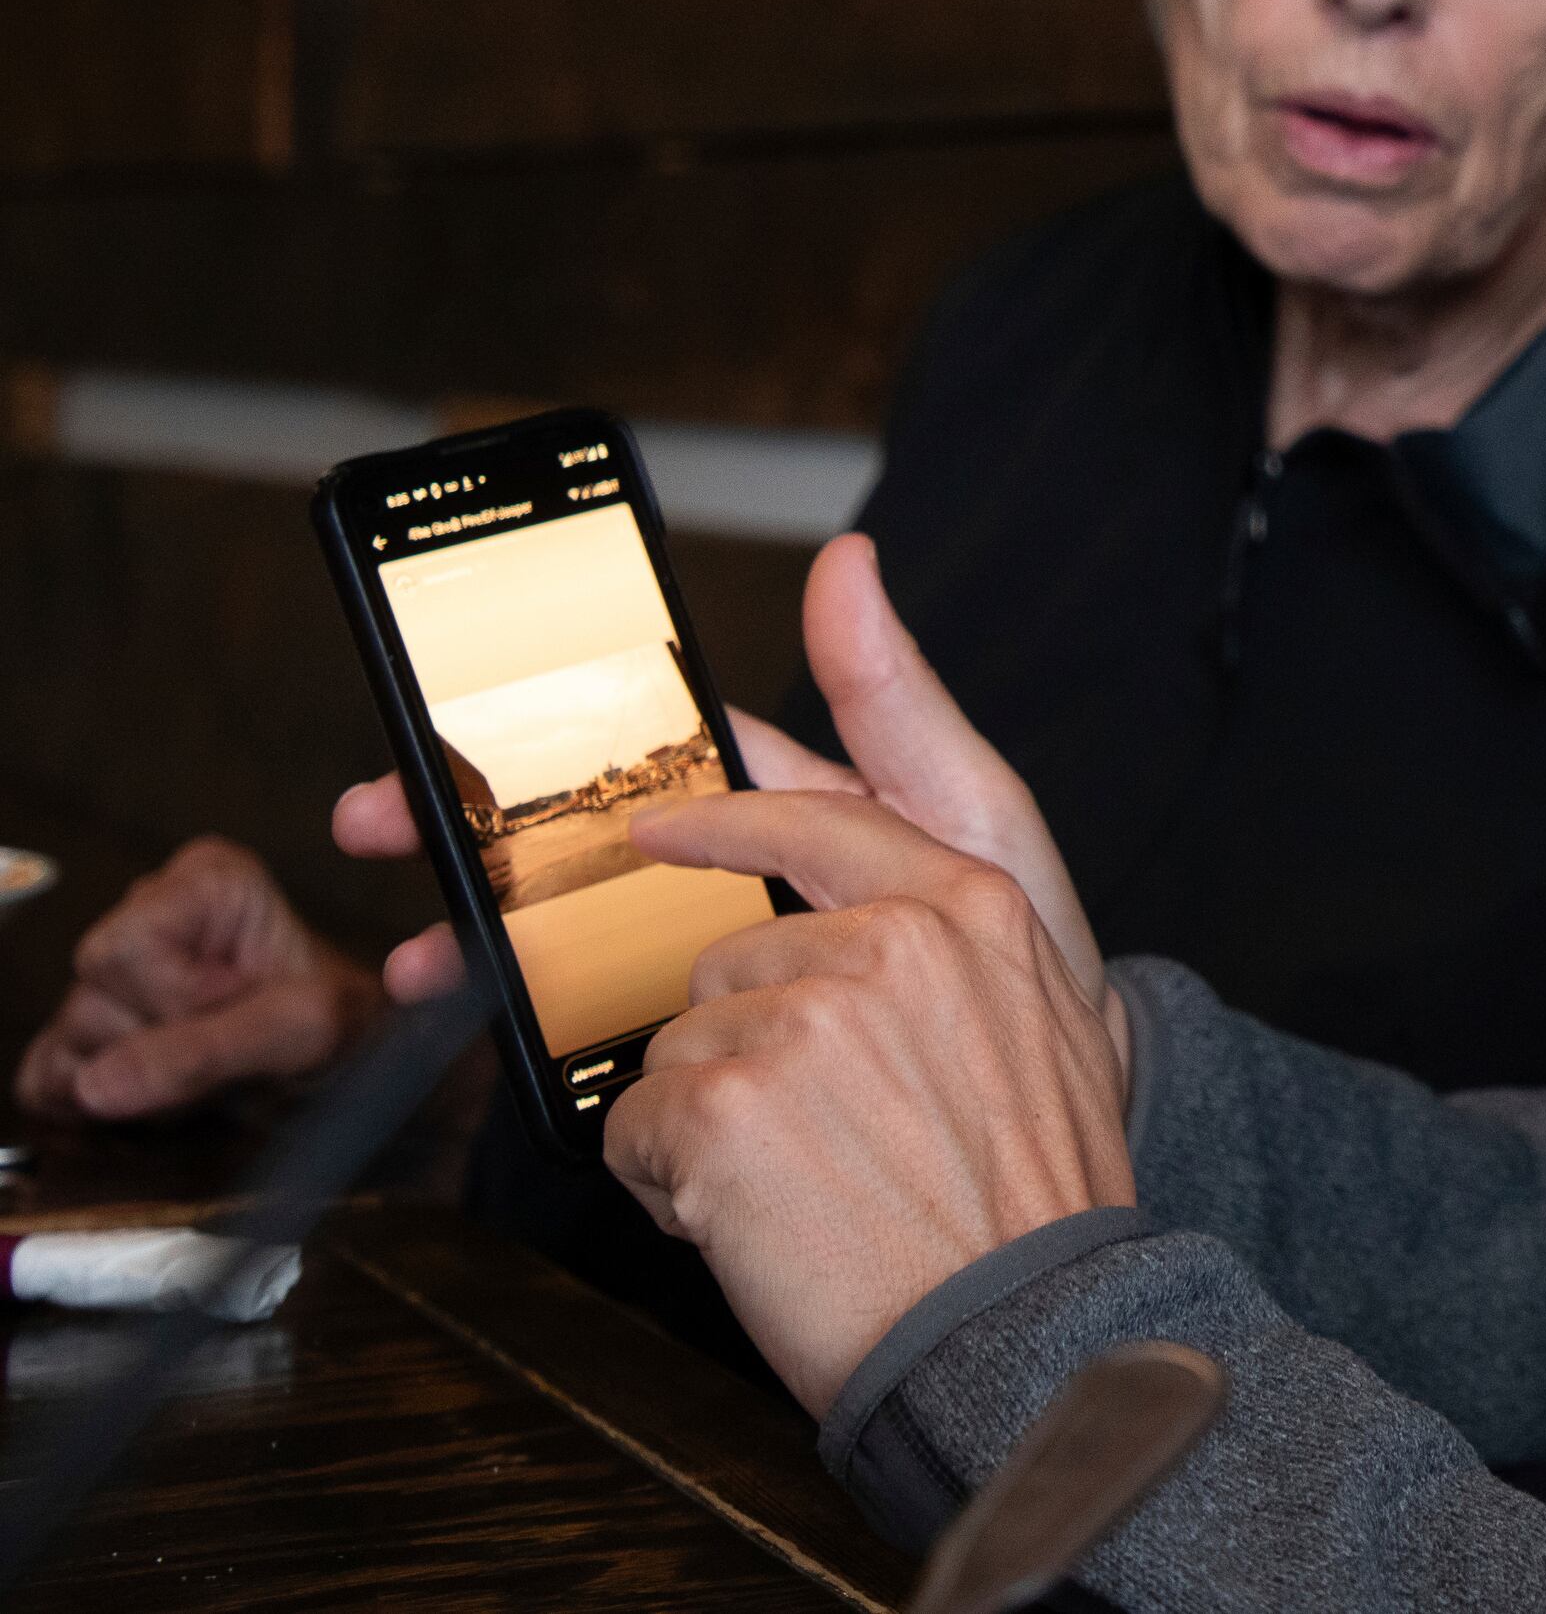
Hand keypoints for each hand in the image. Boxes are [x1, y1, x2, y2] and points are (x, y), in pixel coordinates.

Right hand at [12, 839, 383, 1119]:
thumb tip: (94, 1086)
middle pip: (89, 996)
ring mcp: (111, 975)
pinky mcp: (83, 1031)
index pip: (125, 949)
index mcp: (206, 881)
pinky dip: (102, 1102)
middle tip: (226, 1049)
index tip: (238, 1006)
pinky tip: (161, 1088)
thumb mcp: (300, 1032)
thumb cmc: (341, 1029)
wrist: (344, 1069)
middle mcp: (149, 912)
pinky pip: (48, 1078)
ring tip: (206, 1069)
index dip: (177, 1000)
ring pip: (69, 1040)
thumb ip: (202, 1051)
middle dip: (158, 1043)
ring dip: (140, 1080)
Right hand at [340, 532, 1100, 1008]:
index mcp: (789, 810)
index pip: (651, 753)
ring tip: (418, 953)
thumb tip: (847, 560)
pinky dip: (538, 1042)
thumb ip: (896, 699)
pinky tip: (494, 1041)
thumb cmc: (1022, 941)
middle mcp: (737, 887)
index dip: (549, 732)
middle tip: (377, 823)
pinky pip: (607, 1044)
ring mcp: (713, 974)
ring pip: (571, 946)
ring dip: (480, 939)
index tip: (449, 722)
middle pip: (581, 846)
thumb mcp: (968, 812)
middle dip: (470, 831)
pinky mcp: (710, 1065)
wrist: (1053, 1098)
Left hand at [604, 794, 1133, 1414]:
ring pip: (680, 1048)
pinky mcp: (728, 1108)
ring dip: (708, 1125)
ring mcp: (805, 1020)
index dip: (728, 822)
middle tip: (814, 1142)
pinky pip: (637, 1127)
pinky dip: (668, 1186)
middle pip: (730, 963)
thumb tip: (880, 920)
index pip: (819, 826)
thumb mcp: (1058, 1036)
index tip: (662, 829)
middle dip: (743, 1051)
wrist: (1024, 1333)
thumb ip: (973, 955)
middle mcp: (889, 944)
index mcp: (971, 911)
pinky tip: (748, 1226)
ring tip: (795, 1193)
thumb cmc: (1037, 1210)